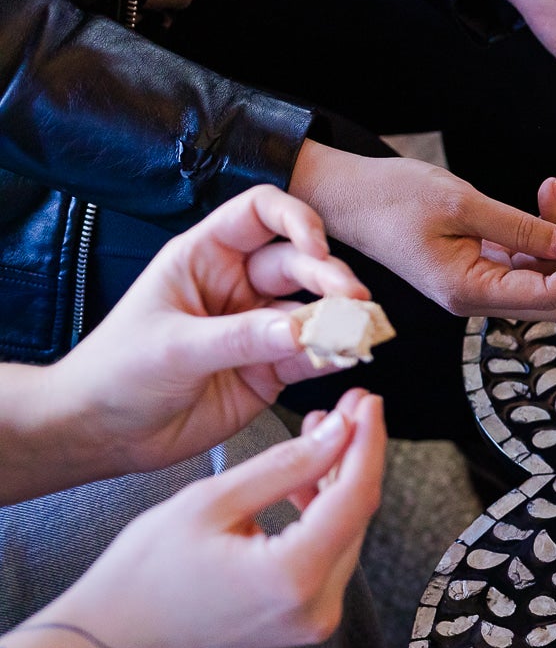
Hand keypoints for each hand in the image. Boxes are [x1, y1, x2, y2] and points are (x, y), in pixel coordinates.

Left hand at [40, 185, 365, 479]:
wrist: (103, 433)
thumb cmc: (117, 373)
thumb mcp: (174, 347)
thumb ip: (241, 337)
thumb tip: (302, 329)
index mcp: (204, 258)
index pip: (259, 214)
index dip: (294, 220)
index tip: (317, 246)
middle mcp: (237, 287)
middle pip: (299, 264)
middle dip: (330, 279)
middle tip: (354, 302)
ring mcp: (257, 329)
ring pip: (314, 312)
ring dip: (340, 320)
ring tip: (359, 333)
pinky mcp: (270, 371)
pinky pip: (311, 356)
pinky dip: (332, 357)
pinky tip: (346, 358)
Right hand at [41, 391, 385, 647]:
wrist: (115, 636)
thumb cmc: (146, 572)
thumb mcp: (211, 501)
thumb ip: (285, 465)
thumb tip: (340, 431)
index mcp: (293, 576)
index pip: (355, 497)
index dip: (367, 442)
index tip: (368, 402)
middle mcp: (317, 606)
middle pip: (357, 516)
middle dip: (353, 457)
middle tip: (346, 408)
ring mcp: (315, 619)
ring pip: (346, 534)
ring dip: (337, 484)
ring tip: (319, 435)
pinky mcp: (306, 620)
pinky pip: (329, 557)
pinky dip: (322, 517)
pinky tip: (305, 484)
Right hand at [289, 141, 555, 318]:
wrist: (347, 192)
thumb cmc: (391, 197)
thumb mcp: (462, 205)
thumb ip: (520, 228)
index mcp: (467, 292)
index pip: (543, 296)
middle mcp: (474, 296)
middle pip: (549, 291)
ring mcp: (475, 282)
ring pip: (539, 270)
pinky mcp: (474, 264)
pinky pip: (521, 255)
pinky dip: (540, 228)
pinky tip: (550, 192)